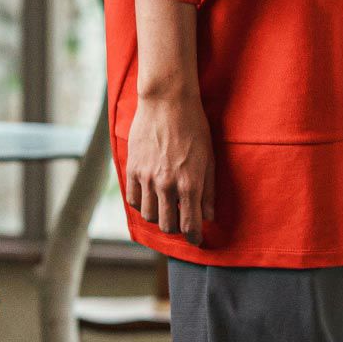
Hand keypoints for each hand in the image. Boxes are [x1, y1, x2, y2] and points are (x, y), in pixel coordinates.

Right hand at [126, 91, 215, 242]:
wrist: (167, 102)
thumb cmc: (194, 128)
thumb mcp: (209, 160)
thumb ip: (209, 191)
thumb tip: (209, 216)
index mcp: (190, 185)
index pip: (190, 226)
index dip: (194, 237)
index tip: (196, 239)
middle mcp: (166, 185)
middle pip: (167, 226)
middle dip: (176, 229)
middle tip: (182, 221)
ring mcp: (147, 178)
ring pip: (149, 216)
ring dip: (159, 217)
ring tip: (167, 208)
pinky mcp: (133, 169)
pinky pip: (134, 200)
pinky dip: (143, 204)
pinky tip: (152, 197)